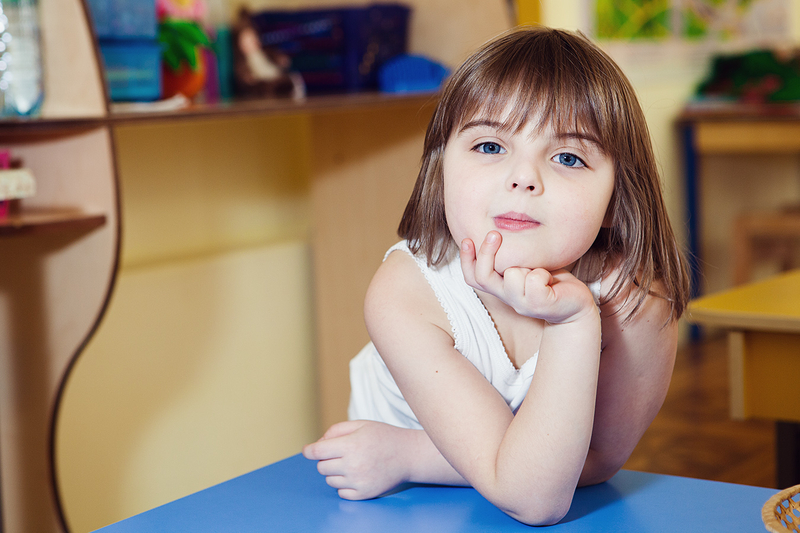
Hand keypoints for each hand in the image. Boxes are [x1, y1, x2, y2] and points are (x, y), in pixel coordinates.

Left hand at [302, 420, 414, 499]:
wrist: (408, 455)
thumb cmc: (383, 437)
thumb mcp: (361, 424)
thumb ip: (336, 430)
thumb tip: (318, 444)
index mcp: (351, 445)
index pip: (317, 452)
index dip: (309, 450)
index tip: (308, 451)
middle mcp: (353, 465)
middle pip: (321, 467)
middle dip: (326, 459)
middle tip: (339, 453)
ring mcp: (358, 482)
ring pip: (330, 480)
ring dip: (335, 472)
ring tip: (351, 463)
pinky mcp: (364, 494)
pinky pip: (341, 493)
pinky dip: (344, 485)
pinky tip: (356, 475)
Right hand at [459, 231, 596, 322]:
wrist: (576, 306)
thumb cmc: (551, 281)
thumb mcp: (527, 266)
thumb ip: (513, 258)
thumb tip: (499, 232)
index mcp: (502, 288)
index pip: (474, 277)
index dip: (466, 260)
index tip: (467, 239)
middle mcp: (508, 298)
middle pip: (483, 277)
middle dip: (486, 253)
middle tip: (495, 234)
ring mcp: (521, 303)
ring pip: (512, 274)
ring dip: (528, 266)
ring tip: (540, 271)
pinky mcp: (538, 304)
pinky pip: (534, 279)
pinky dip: (543, 273)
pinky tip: (550, 280)